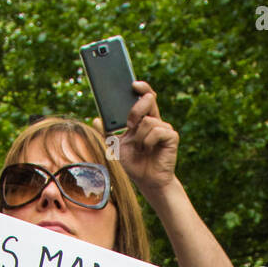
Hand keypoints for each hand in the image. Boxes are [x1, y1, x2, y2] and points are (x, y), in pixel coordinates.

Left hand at [116, 82, 179, 200]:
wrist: (148, 181)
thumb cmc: (135, 164)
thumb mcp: (116, 147)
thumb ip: (108, 133)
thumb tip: (96, 120)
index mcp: (144, 119)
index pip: (145, 97)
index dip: (142, 87)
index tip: (133, 84)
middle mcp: (155, 121)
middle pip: (149, 99)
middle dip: (136, 109)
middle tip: (129, 124)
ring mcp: (165, 129)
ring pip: (148, 120)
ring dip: (139, 137)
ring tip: (141, 149)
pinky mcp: (171, 138)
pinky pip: (157, 131)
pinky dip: (148, 142)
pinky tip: (148, 150)